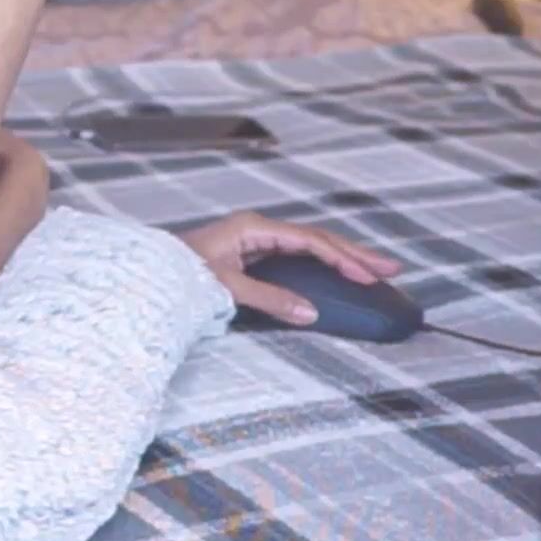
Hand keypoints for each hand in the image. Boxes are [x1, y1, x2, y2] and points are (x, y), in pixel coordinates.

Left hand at [176, 210, 401, 325]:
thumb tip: (311, 311)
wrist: (149, 271)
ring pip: (309, 245)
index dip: (340, 258)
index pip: (308, 241)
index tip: (366, 276)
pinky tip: (339, 272)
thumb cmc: (179, 273)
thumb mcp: (225, 287)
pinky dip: (322, 263)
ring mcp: (256, 239)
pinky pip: (296, 255)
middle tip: (391, 268)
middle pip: (316, 238)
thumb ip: (268, 298)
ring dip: (342, 256)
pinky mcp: (252, 252)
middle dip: (354, 253)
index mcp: (254, 228)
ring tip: (376, 270)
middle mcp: (258, 229)